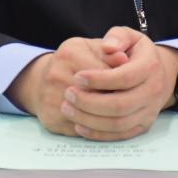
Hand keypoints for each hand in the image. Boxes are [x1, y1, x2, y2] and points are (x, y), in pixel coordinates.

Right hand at [5, 36, 128, 135]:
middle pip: (97, 96)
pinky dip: (97, 129)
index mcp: (70, 53)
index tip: (133, 84)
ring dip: (109, 118)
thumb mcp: (93, 47)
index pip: (104, 72)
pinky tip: (107, 122)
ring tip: (123, 113)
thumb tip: (123, 59)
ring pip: (89, 117)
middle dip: (117, 100)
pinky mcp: (51, 120)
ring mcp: (50, 99)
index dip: (122, 81)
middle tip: (131, 102)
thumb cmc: (76, 60)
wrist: (44, 78)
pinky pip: (81, 130)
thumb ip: (111, 50)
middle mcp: (55, 75)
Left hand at [59, 26, 177, 141]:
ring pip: (118, 123)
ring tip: (68, 109)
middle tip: (68, 94)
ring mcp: (149, 111)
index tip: (77, 76)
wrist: (158, 74)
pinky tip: (79, 125)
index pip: (124, 77)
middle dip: (90, 102)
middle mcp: (153, 91)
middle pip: (120, 105)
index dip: (99, 79)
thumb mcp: (129, 37)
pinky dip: (98, 134)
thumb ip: (117, 37)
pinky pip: (120, 135)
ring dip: (90, 119)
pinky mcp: (143, 126)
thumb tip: (107, 47)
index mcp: (150, 67)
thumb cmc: (136, 53)